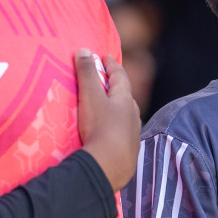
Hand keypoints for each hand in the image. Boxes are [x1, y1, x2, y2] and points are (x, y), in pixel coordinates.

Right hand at [77, 50, 140, 190]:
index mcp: (125, 100)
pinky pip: (123, 134)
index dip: (112, 65)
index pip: (120, 76)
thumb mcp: (90, 97)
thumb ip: (87, 74)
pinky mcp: (129, 151)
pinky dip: (117, 128)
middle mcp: (134, 115)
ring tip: (108, 108)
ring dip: (118, 109)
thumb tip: (84, 50)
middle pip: (126, 96)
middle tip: (106, 81)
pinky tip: (111, 134)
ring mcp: (133, 134)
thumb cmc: (100, 127)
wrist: (109, 166)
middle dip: (116, 87)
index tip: (106, 58)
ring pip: (127, 116)